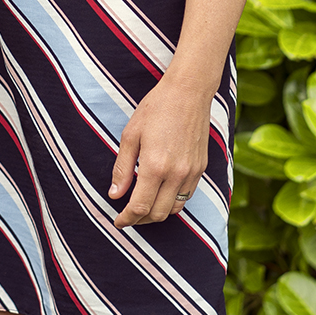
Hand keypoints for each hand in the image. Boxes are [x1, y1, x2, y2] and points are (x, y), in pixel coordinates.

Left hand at [108, 71, 214, 225]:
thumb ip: (122, 169)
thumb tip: (115, 195)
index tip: (118, 221)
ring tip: (143, 206)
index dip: (126, 219)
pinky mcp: (201, 168)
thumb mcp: (130, 136)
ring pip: (174, 209)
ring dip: (157, 213)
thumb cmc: (156, 109)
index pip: (139, 207)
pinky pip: (186, 196)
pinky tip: (160, 192)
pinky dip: (172, 201)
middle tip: (127, 216)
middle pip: (157, 214)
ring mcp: (191, 173)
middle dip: (140, 220)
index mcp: (155, 166)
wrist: (188, 93)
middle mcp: (176, 174)